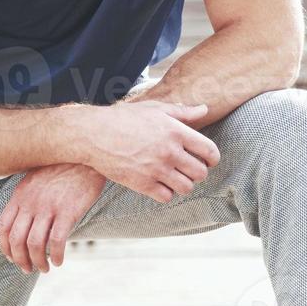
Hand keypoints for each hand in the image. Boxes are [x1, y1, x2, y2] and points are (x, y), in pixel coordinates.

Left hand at [0, 163, 107, 272]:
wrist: (86, 155)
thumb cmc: (64, 167)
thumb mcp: (37, 178)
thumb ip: (28, 196)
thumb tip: (25, 218)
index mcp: (21, 194)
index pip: (3, 226)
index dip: (5, 247)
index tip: (11, 257)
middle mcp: (31, 202)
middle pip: (17, 239)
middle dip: (20, 259)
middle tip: (28, 269)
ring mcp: (49, 207)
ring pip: (35, 244)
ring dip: (38, 261)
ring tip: (45, 268)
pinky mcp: (68, 211)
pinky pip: (57, 240)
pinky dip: (57, 255)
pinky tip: (60, 260)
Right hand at [76, 100, 220, 203]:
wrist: (93, 134)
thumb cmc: (124, 118)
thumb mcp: (155, 108)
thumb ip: (182, 112)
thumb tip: (204, 109)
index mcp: (176, 131)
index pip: (209, 151)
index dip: (212, 158)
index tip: (207, 160)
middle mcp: (169, 152)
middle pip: (200, 173)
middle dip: (198, 172)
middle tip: (189, 169)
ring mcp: (156, 169)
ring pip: (186, 187)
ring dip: (184, 184)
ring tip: (176, 177)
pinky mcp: (142, 184)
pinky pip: (167, 197)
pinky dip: (166, 193)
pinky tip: (160, 184)